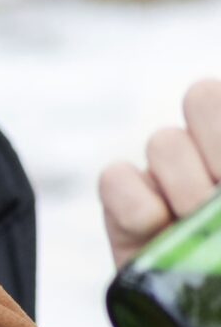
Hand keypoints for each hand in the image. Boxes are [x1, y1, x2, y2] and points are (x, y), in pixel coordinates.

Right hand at [101, 78, 220, 267]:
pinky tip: (159, 230)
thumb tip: (219, 203)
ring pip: (163, 141)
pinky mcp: (126, 211)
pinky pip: (116, 178)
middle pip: (202, 97)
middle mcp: (214, 155)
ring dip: (184, 182)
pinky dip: (136, 201)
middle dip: (218, 141)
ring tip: (198, 223)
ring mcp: (167, 180)